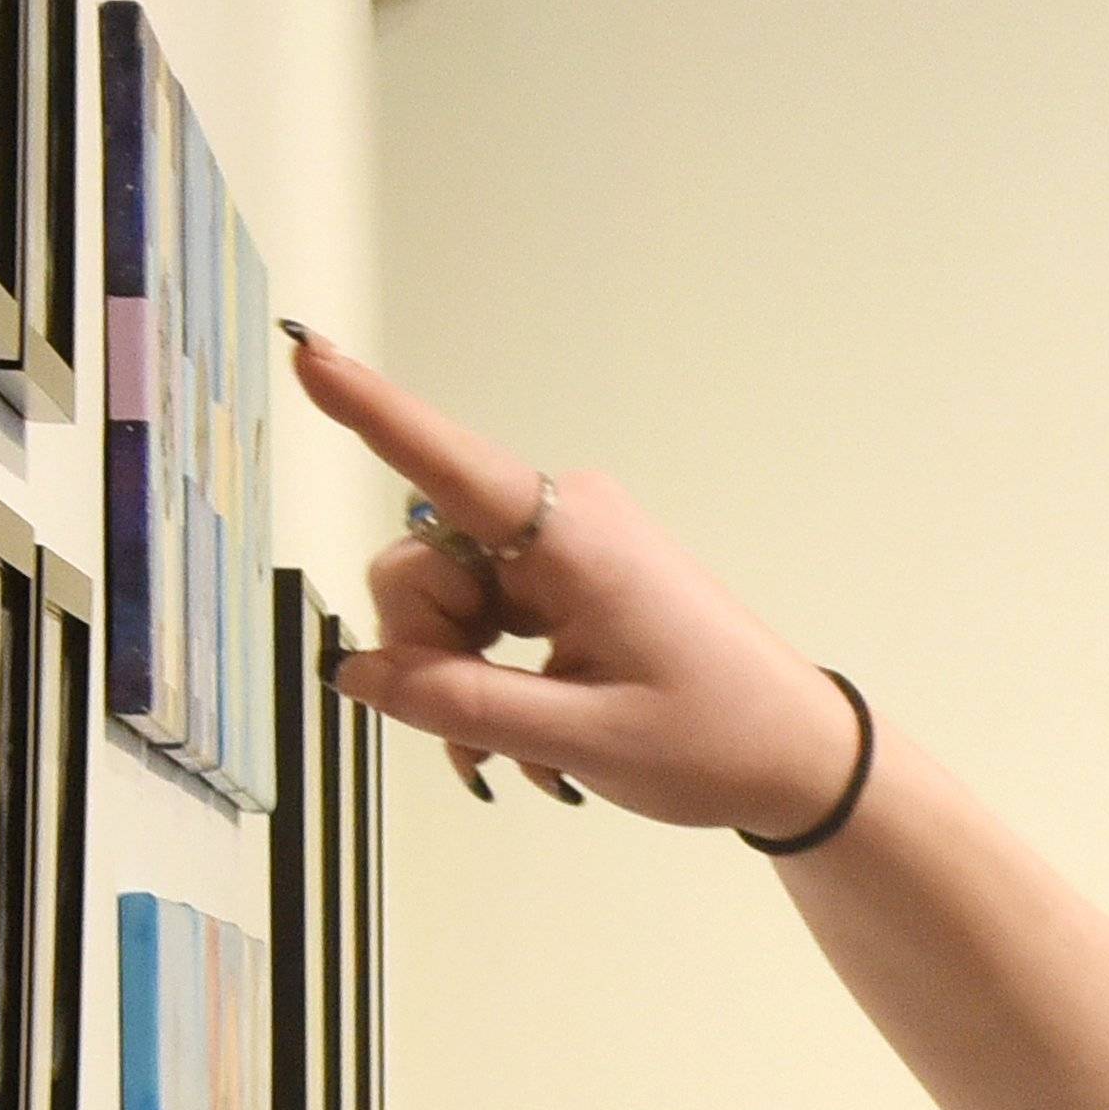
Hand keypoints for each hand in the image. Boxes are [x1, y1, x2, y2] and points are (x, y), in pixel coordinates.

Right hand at [287, 331, 863, 838]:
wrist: (801, 756)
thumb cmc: (714, 741)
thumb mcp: (580, 739)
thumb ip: (458, 702)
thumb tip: (355, 670)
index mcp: (572, 537)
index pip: (447, 464)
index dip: (369, 410)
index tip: (307, 352)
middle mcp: (560, 520)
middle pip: (424, 566)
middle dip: (428, 654)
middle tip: (487, 742)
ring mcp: (564, 546)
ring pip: (445, 599)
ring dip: (454, 681)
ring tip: (515, 754)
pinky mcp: (568, 577)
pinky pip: (482, 616)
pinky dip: (483, 679)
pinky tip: (520, 740)